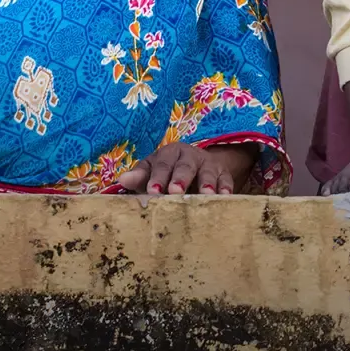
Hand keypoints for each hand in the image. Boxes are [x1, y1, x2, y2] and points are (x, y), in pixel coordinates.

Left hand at [117, 142, 254, 194]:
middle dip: (180, 178)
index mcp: (169, 153)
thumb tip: (122, 180)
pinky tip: (225, 197)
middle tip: (175, 192)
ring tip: (205, 194)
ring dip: (206, 183)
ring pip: (207, 172)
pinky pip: (226, 180)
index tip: (152, 191)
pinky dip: (225, 188)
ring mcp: (208, 164)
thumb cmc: (167, 173)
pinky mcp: (224, 174)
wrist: (198, 165)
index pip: (162, 164)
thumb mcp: (152, 171)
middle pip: (185, 165)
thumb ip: (140, 176)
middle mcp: (189, 155)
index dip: (157, 177)